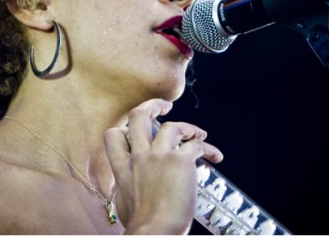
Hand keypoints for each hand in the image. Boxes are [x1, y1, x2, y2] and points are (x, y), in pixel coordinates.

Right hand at [104, 99, 222, 233]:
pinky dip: (208, 148)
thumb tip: (132, 188)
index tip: (135, 131)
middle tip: (164, 106)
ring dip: (187, 126)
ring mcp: (159, 156)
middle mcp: (139, 157)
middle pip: (138, 116)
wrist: (154, 233)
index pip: (113, 135)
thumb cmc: (140, 227)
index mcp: (122, 168)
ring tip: (197, 134)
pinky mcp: (181, 161)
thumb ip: (127, 187)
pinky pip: (196, 145)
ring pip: (172, 126)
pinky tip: (215, 157)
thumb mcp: (124, 202)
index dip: (123, 128)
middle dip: (152, 106)